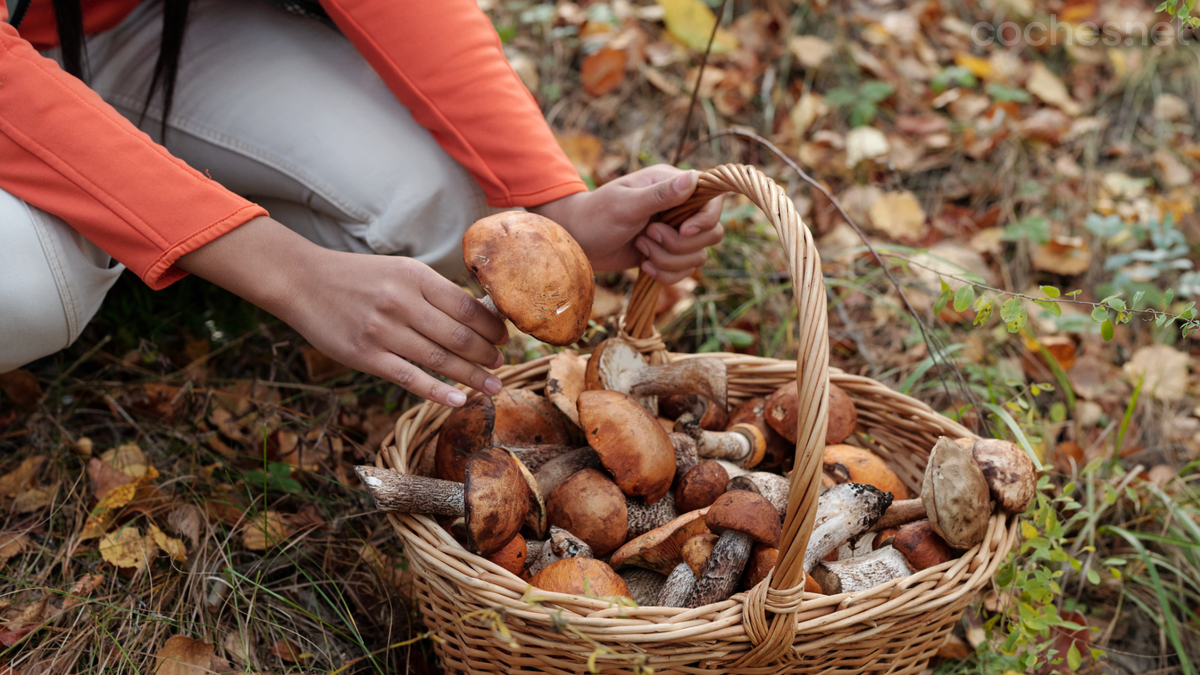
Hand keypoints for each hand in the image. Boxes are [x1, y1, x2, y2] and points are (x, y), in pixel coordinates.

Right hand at [178, 216, 507, 407]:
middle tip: (502, 365)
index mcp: (415, 277)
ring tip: (493, 386)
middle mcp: (402, 303)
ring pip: (439, 359)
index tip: (505, 339)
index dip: (492, 327)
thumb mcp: (400, 270)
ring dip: (472, 376)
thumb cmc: (359, 278)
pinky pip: (409, 378)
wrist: (303, 282)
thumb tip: (479, 315)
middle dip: (487, 354)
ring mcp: (383, 331)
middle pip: (459, 335)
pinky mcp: (365, 356)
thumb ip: (435, 291)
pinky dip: (438, 391)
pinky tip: (459, 400)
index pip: (467, 307)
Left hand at [529, 165, 723, 284]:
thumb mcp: (625, 204)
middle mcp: (679, 208)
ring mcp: (675, 233)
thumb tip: (693, 178)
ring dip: (668, 260)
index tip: (683, 231)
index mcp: (672, 185)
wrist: (577, 242)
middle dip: (679, 244)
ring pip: (697, 256)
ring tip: (640, 248)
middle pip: (711, 233)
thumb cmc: (596, 216)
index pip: (712, 200)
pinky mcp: (667, 254)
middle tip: (647, 236)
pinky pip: (684, 272)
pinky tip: (643, 265)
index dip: (705, 220)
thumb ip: (660, 194)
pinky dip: (665, 274)